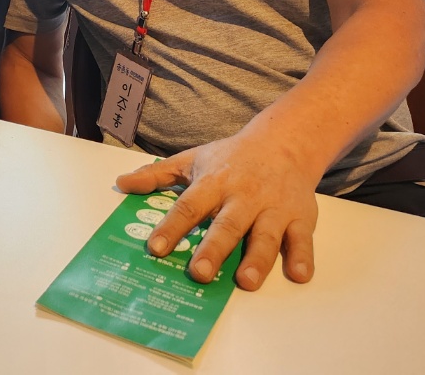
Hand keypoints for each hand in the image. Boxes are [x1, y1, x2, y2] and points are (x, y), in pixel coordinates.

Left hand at [115, 129, 320, 290]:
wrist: (284, 141)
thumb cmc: (232, 157)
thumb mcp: (193, 159)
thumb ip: (157, 174)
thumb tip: (122, 183)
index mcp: (215, 182)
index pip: (190, 205)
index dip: (172, 227)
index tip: (155, 248)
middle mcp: (244, 195)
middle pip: (227, 224)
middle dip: (213, 249)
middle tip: (199, 273)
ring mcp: (274, 207)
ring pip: (266, 235)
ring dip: (257, 259)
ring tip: (246, 281)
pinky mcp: (300, 217)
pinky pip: (303, 238)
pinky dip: (303, 256)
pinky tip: (299, 275)